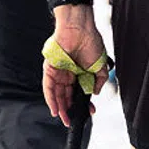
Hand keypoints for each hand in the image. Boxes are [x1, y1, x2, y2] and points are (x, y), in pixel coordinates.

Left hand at [43, 7, 109, 122]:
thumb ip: (99, 80)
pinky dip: (51, 99)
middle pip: (67, 94)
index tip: (89, 111)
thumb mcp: (100, 65)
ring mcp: (58, 71)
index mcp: (79, 71)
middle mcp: (68, 72)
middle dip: (70, 108)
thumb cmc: (91, 41)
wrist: (80, 27)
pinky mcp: (50, 68)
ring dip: (60, 107)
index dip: (84, 103)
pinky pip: (49, 87)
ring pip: (57, 93)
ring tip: (65, 118)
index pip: (80, 91)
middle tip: (72, 120)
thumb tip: (95, 93)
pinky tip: (55, 109)